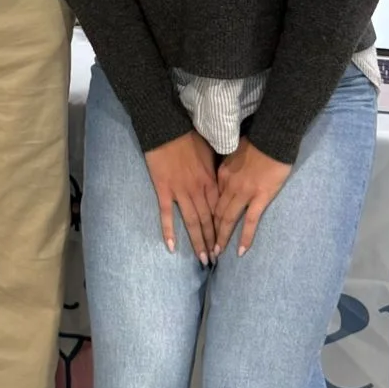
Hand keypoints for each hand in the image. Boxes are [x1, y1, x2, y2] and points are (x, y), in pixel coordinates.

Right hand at [143, 130, 219, 263]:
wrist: (166, 127)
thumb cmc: (189, 137)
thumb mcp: (210, 152)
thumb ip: (216, 171)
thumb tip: (223, 183)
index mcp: (210, 181)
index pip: (219, 211)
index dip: (223, 228)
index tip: (225, 243)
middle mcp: (198, 190)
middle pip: (207, 221)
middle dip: (212, 241)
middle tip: (215, 260)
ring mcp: (180, 191)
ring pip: (191, 221)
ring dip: (197, 241)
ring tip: (202, 259)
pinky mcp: (163, 189)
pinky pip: (167, 213)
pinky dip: (169, 230)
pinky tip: (172, 247)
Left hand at [214, 138, 291, 256]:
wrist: (272, 137)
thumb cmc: (255, 143)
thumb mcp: (233, 154)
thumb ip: (226, 168)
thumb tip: (221, 177)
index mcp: (221, 175)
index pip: (209, 201)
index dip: (204, 217)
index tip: (200, 230)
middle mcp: (229, 186)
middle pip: (215, 213)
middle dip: (208, 232)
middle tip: (204, 249)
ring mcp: (244, 193)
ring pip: (228, 219)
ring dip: (222, 237)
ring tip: (216, 254)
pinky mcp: (260, 197)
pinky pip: (250, 220)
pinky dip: (244, 236)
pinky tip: (240, 250)